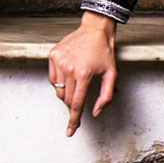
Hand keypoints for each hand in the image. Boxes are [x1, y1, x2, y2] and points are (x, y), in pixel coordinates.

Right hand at [49, 12, 117, 135]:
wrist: (94, 30)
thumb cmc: (104, 53)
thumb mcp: (111, 75)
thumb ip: (105, 97)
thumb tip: (95, 113)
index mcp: (84, 74)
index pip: (76, 104)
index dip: (74, 120)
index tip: (70, 132)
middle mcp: (69, 68)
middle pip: (66, 99)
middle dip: (73, 104)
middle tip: (81, 96)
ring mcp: (59, 61)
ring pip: (58, 91)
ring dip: (66, 93)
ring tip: (77, 81)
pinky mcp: (52, 56)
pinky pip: (52, 79)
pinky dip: (59, 82)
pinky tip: (69, 74)